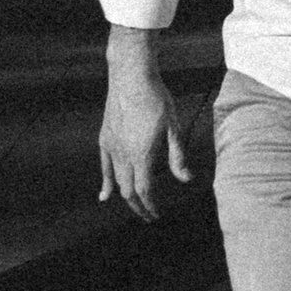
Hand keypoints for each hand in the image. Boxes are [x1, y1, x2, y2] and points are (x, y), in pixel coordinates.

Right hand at [97, 35, 193, 220]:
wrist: (131, 74)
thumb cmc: (156, 98)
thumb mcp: (173, 126)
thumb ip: (177, 155)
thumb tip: (186, 178)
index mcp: (141, 154)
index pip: (144, 190)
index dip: (150, 206)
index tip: (157, 214)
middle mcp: (123, 154)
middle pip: (128, 191)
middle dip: (138, 206)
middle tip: (149, 215)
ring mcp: (111, 146)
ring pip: (116, 180)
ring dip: (125, 196)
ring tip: (135, 205)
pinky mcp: (105, 137)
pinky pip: (104, 166)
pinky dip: (106, 183)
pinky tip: (104, 195)